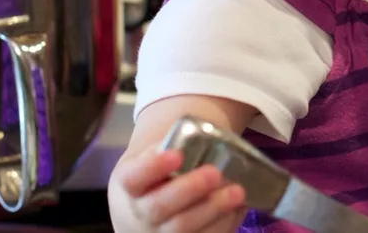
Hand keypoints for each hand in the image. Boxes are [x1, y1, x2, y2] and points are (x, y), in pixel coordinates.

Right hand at [114, 146, 246, 231]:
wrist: (143, 212)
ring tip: (237, 192)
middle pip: (159, 207)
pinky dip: (223, 223)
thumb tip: (197, 144)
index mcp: (129, 185)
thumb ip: (169, 149)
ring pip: (182, 228)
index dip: (153, 167)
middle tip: (215, 173)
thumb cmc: (156, 177)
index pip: (133, 177)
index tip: (176, 155)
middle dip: (189, 189)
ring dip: (212, 210)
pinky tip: (238, 208)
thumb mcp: (152, 158)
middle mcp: (139, 215)